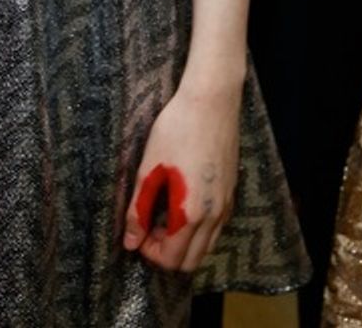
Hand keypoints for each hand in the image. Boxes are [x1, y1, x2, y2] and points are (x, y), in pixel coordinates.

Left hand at [122, 81, 240, 272]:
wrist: (212, 99)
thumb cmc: (177, 130)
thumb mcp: (149, 169)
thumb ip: (138, 210)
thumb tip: (129, 241)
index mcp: (190, 213)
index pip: (171, 259)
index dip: (149, 251)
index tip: (138, 230)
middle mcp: (213, 215)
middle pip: (191, 261)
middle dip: (168, 253)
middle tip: (151, 226)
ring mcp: (226, 203)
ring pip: (207, 246)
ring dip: (185, 243)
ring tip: (166, 214)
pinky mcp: (232, 190)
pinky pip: (217, 226)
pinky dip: (201, 229)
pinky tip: (185, 202)